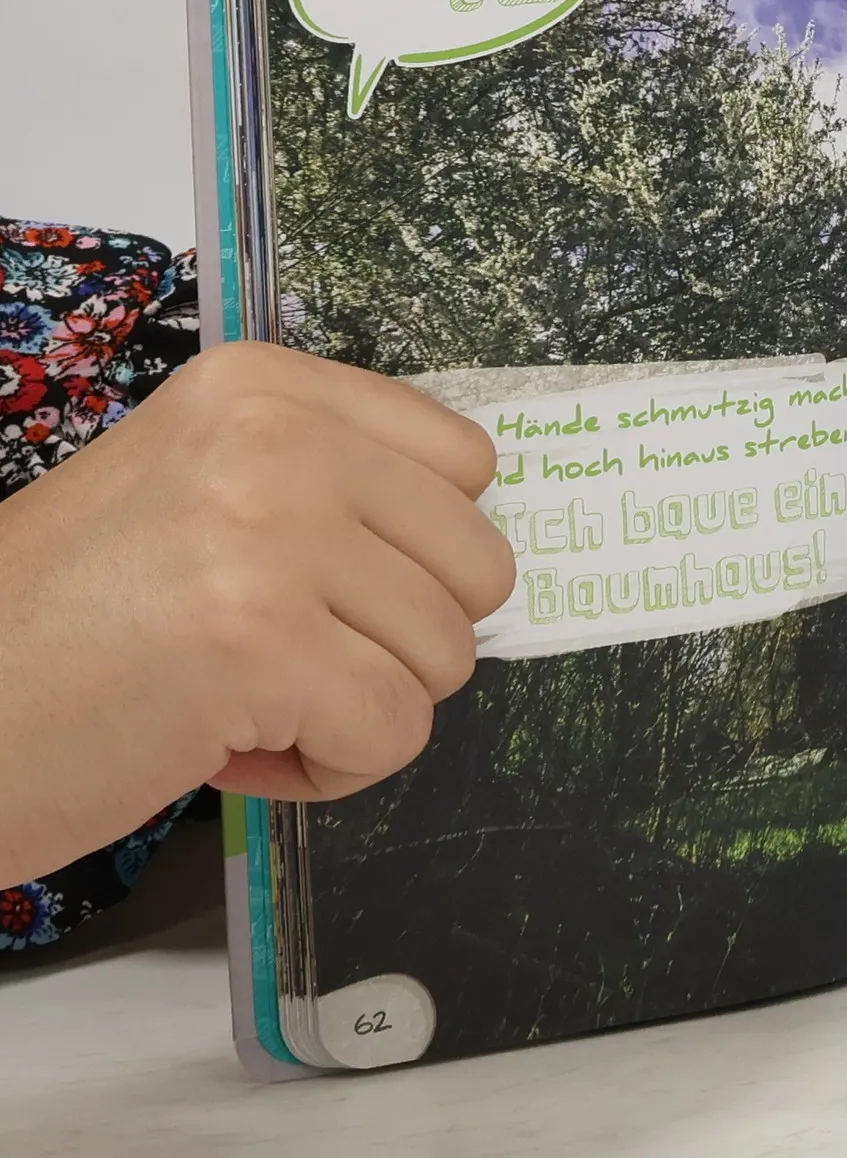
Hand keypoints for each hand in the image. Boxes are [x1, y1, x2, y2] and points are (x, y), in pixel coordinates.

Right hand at [0, 342, 515, 885]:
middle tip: (279, 658)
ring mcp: (270, 533)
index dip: (418, 553)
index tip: (329, 585)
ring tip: (239, 699)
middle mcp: (275, 438)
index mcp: (264, 387)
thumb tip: (469, 541)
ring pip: (445, 658)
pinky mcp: (262, 644)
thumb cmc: (59, 625)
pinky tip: (228, 747)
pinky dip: (328, 770)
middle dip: (396, 640)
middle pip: (477, 565)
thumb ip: (327, 487)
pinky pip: (395, 733)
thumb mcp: (195, 492)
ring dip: (354, 708)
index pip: (466, 462)